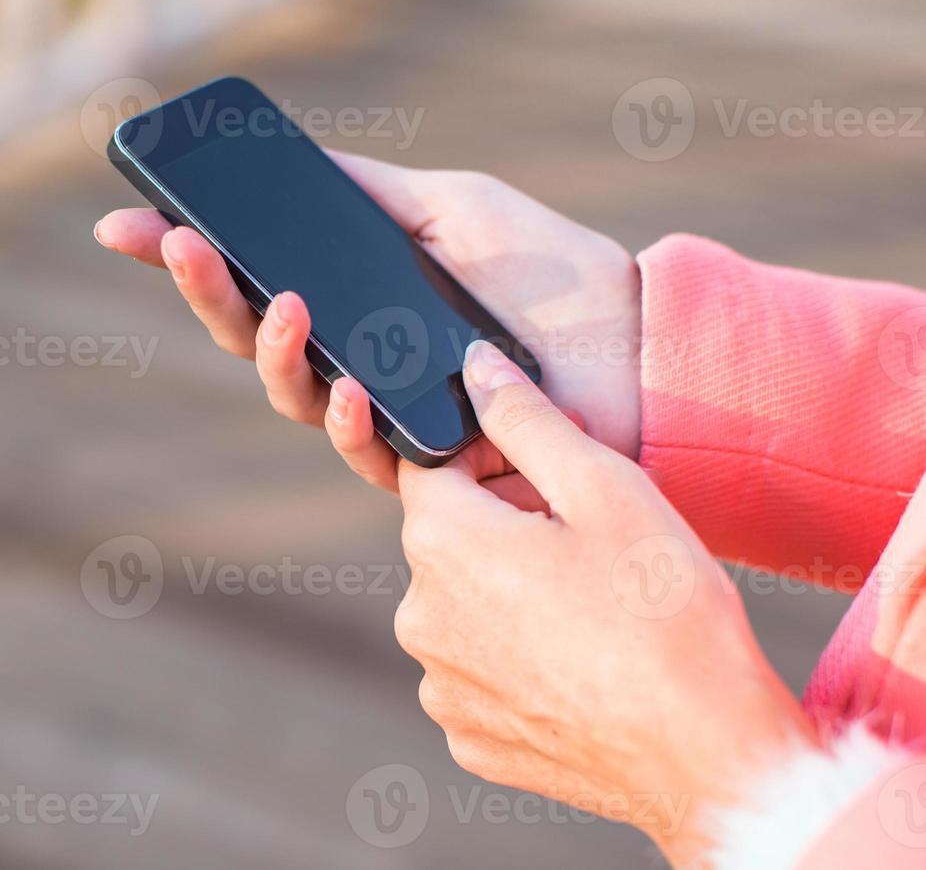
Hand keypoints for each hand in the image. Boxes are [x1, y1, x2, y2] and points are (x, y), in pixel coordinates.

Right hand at [95, 152, 640, 491]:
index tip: (121, 225)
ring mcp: (382, 411)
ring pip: (289, 394)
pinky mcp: (423, 461)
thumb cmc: (548, 272)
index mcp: (352, 295)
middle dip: (203, 290)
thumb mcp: (450, 206)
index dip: (186, 259)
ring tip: (276, 301)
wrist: (635, 341)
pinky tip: (348, 379)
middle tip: (174, 243)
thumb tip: (294, 163)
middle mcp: (352, 355)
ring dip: (266, 347)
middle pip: (248, 336)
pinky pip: (361, 448)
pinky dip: (346, 413)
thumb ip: (370, 191)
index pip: (248, 278)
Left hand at [394, 340, 813, 864]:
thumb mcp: (605, 488)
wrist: (709, 757)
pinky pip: (479, 671)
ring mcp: (439, 682)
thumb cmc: (666, 614)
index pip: (430, 464)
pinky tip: (581, 659)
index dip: (487, 453)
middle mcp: (417, 614)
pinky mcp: (468, 734)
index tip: (546, 469)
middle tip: (587, 534)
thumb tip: (476, 369)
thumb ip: (527, 419)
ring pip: (462, 606)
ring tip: (592, 602)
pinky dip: (516, 656)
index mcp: (440, 542)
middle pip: (447, 537)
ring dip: (508, 590)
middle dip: (503, 520)